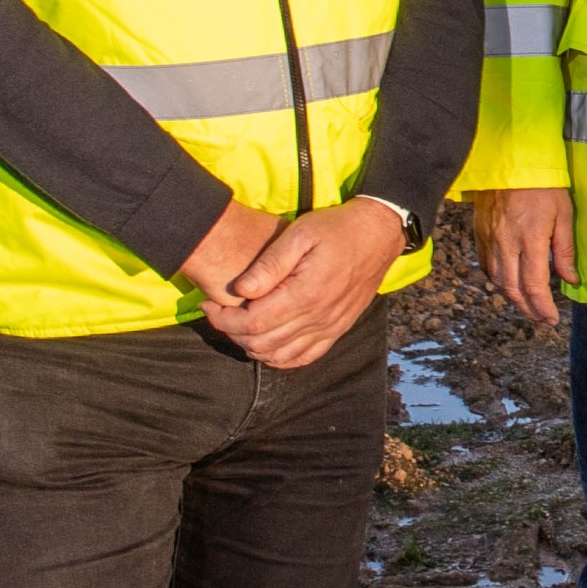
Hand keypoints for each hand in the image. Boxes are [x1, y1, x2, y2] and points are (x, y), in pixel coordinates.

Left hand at [198, 199, 405, 370]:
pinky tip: (266, 343)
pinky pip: (304, 358)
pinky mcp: (337, 330)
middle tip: (218, 313)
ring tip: (238, 326)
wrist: (378, 234)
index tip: (208, 305)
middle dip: (231, 332)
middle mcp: (318, 318)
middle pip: (261, 343)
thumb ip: (270, 264)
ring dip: (251, 346)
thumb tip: (240, 290)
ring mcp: (329, 328)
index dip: (223, 320)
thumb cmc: (336, 228)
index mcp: (305, 295)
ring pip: (279, 356)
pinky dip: (279, 358)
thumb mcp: (300, 233)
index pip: (252, 323)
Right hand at [470, 184, 576, 325]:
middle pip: (513, 289)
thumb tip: (570, 280)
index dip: (543, 308)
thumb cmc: (543, 185)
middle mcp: (506, 245)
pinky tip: (509, 284)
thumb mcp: (563, 214)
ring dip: (513, 298)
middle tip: (541, 319)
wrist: (510, 159)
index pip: (534, 286)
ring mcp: (490, 240)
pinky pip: (487, 266)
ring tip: (528, 306)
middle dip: (528, 309)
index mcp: (530, 240)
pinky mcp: (480, 233)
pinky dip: (498, 281)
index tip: (552, 319)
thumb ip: (565, 250)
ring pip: (497, 281)